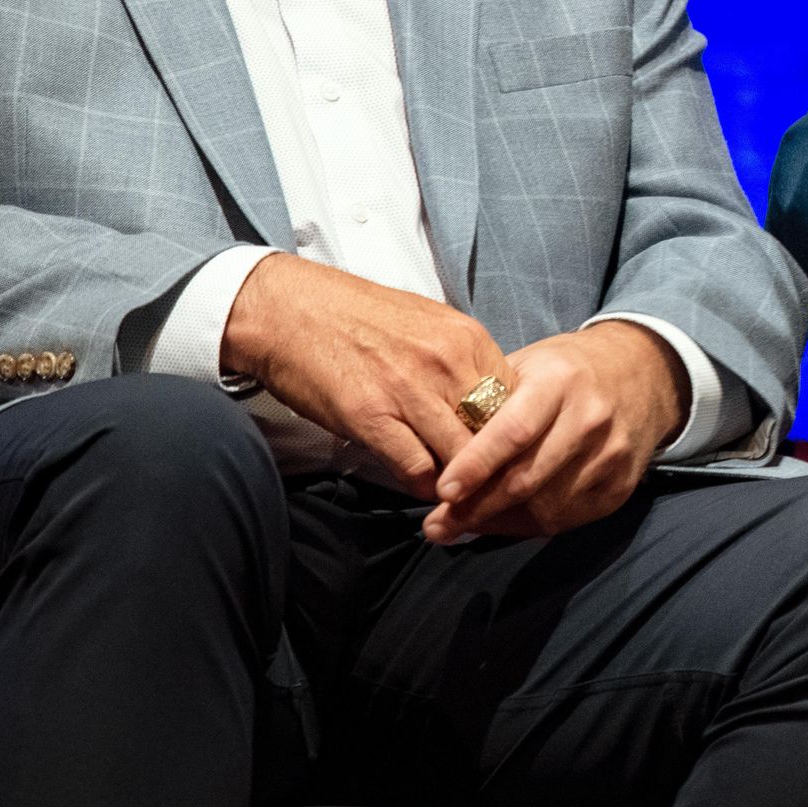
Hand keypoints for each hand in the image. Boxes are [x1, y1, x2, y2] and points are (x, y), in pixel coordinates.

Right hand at [221, 253, 509, 499]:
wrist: (289, 309)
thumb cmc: (356, 317)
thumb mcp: (428, 325)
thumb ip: (463, 362)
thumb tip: (490, 400)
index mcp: (467, 338)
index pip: (518, 401)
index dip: (515, 437)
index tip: (508, 457)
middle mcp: (447, 363)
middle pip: (497, 434)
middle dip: (495, 467)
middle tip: (490, 489)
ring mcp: (410, 391)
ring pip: (463, 458)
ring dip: (460, 484)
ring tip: (457, 497)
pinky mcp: (372, 417)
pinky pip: (417, 469)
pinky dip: (423, 486)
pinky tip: (420, 486)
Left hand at [423, 320, 689, 541]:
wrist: (642, 374)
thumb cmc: (566, 370)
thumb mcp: (527, 366)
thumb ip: (489, 405)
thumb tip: (436, 450)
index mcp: (560, 381)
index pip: (514, 430)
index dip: (476, 464)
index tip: (443, 491)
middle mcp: (591, 418)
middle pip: (527, 479)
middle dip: (477, 508)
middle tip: (437, 524)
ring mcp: (611, 455)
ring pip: (546, 508)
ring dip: (498, 524)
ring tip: (461, 526)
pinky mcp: (621, 486)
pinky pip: (568, 520)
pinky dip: (528, 527)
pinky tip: (502, 523)